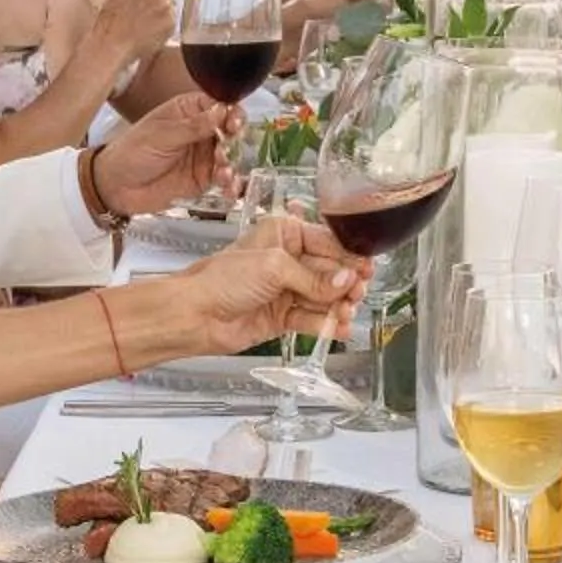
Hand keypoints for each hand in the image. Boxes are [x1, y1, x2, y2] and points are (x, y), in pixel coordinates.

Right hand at [79, 0, 175, 70]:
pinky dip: (163, 30)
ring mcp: (167, 7)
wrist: (112, 41)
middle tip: (147, 14)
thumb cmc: (110, 19)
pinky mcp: (171, 23)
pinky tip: (149, 34)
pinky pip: (170, 25)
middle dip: (161, 3)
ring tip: (145, 26)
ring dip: (162, 17)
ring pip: (170, 10)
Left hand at [95, 93, 241, 216]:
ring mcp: (203, 156)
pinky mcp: (203, 179)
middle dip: (235, 141)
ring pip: (231, 156)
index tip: (235, 123)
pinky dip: (232, 184)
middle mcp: (200, 131)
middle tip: (226, 150)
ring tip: (223, 172)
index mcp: (188, 111)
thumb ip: (193, 126)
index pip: (219, 106)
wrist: (115, 187)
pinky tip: (230, 187)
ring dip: (233, 163)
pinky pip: (224, 180)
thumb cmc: (131, 152)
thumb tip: (222, 110)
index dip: (231, 113)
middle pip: (230, 131)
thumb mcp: (161, 135)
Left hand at [175, 216, 367, 353]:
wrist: (195, 315)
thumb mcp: (274, 268)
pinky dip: (326, 324)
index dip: (348, 257)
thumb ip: (313, 278)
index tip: (366, 269)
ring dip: (338, 305)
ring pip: (324, 297)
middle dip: (346, 283)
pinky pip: (312, 319)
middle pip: (330, 271)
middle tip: (357, 292)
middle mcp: (287, 260)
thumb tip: (344, 281)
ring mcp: (286, 289)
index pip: (327, 242)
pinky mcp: (282, 316)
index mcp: (284, 234)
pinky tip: (339, 328)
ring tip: (347, 313)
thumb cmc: (221, 279)